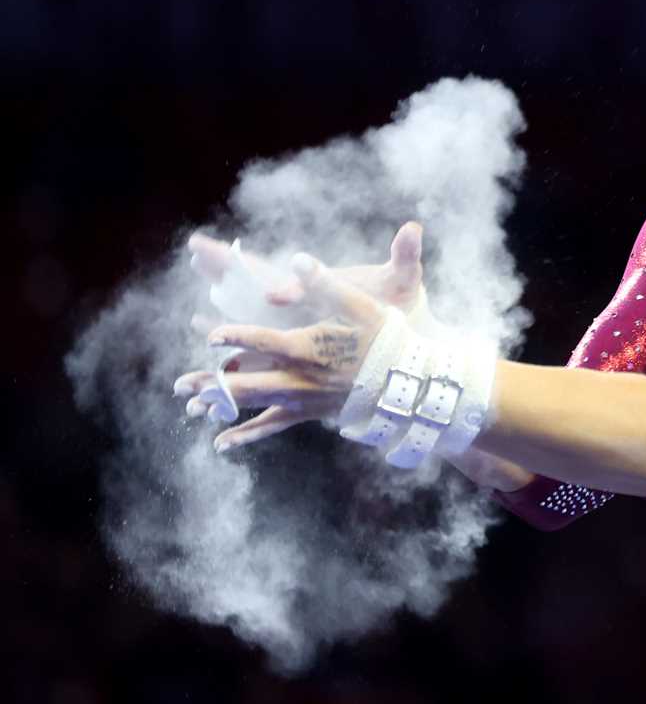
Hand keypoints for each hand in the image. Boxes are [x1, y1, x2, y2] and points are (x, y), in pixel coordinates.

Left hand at [177, 227, 422, 452]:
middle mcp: (297, 378)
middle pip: (245, 382)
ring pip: (252, 405)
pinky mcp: (308, 413)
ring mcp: (301, 400)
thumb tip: (298, 258)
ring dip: (218, 405)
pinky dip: (246, 435)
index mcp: (306, 347)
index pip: (262, 341)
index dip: (235, 336)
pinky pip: (271, 428)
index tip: (210, 335)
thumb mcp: (361, 304)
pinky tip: (222, 444)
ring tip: (190, 406)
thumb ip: (326, 283)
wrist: (407, 384)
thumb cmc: (385, 339)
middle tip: (180, 384)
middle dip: (210, 382)